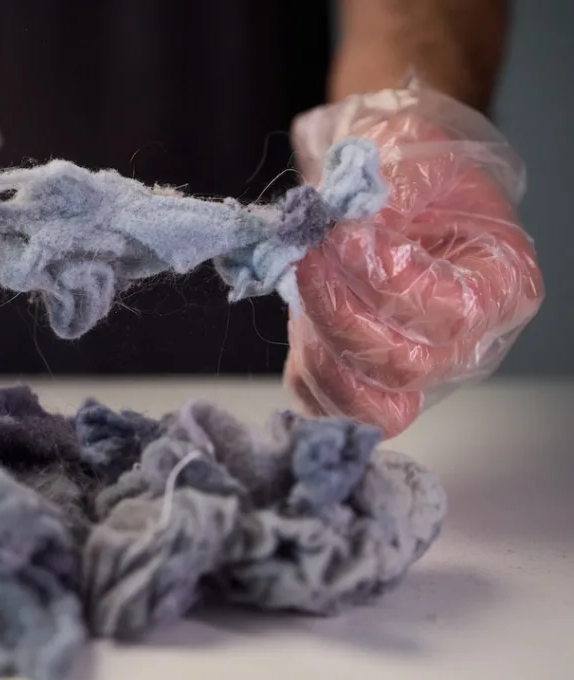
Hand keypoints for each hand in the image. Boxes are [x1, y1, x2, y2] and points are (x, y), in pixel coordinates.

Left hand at [285, 79, 543, 436]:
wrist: (382, 185)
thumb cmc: (411, 170)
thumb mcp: (412, 153)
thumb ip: (389, 189)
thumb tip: (350, 226)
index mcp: (501, 285)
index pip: (451, 314)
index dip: (385, 279)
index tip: (342, 234)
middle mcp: (466, 342)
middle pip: (404, 367)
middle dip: (340, 312)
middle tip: (308, 258)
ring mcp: (416, 369)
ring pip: (365, 400)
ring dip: (317, 345)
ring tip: (300, 286)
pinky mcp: (364, 381)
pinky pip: (328, 403)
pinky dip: (303, 367)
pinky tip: (302, 314)